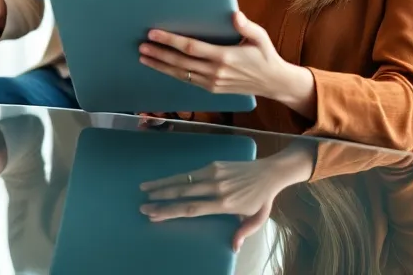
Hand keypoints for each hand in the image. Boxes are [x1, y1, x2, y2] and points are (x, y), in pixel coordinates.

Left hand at [138, 12, 316, 116]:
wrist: (273, 83)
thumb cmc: (265, 55)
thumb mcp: (260, 38)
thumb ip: (246, 27)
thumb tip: (234, 14)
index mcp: (224, 57)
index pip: (191, 48)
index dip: (170, 41)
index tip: (154, 34)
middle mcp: (215, 72)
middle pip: (180, 62)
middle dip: (159, 54)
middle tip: (141, 46)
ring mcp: (212, 82)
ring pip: (180, 74)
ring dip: (160, 65)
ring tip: (143, 57)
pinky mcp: (212, 89)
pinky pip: (187, 81)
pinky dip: (172, 74)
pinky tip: (161, 67)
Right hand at [140, 147, 314, 250]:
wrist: (270, 171)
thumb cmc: (262, 199)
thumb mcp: (257, 219)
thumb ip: (243, 232)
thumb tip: (233, 247)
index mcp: (225, 204)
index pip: (192, 209)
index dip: (171, 212)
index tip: (154, 216)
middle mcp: (216, 187)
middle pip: (182, 194)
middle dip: (160, 200)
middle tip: (142, 206)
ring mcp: (214, 174)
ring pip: (182, 179)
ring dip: (162, 185)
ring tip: (144, 189)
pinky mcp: (214, 164)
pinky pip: (190, 172)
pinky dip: (174, 177)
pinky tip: (163, 181)